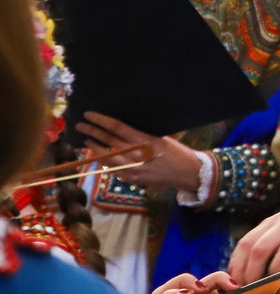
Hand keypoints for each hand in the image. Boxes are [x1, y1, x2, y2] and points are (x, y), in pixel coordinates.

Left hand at [75, 113, 200, 192]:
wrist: (186, 173)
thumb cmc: (177, 151)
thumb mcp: (161, 138)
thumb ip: (141, 135)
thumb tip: (122, 130)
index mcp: (144, 139)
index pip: (116, 127)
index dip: (100, 120)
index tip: (89, 115)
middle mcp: (135, 153)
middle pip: (108, 140)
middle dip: (92, 132)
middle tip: (80, 125)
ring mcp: (131, 168)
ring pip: (106, 156)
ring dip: (94, 147)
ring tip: (87, 141)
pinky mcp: (130, 178)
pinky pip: (113, 168)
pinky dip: (105, 161)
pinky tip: (101, 157)